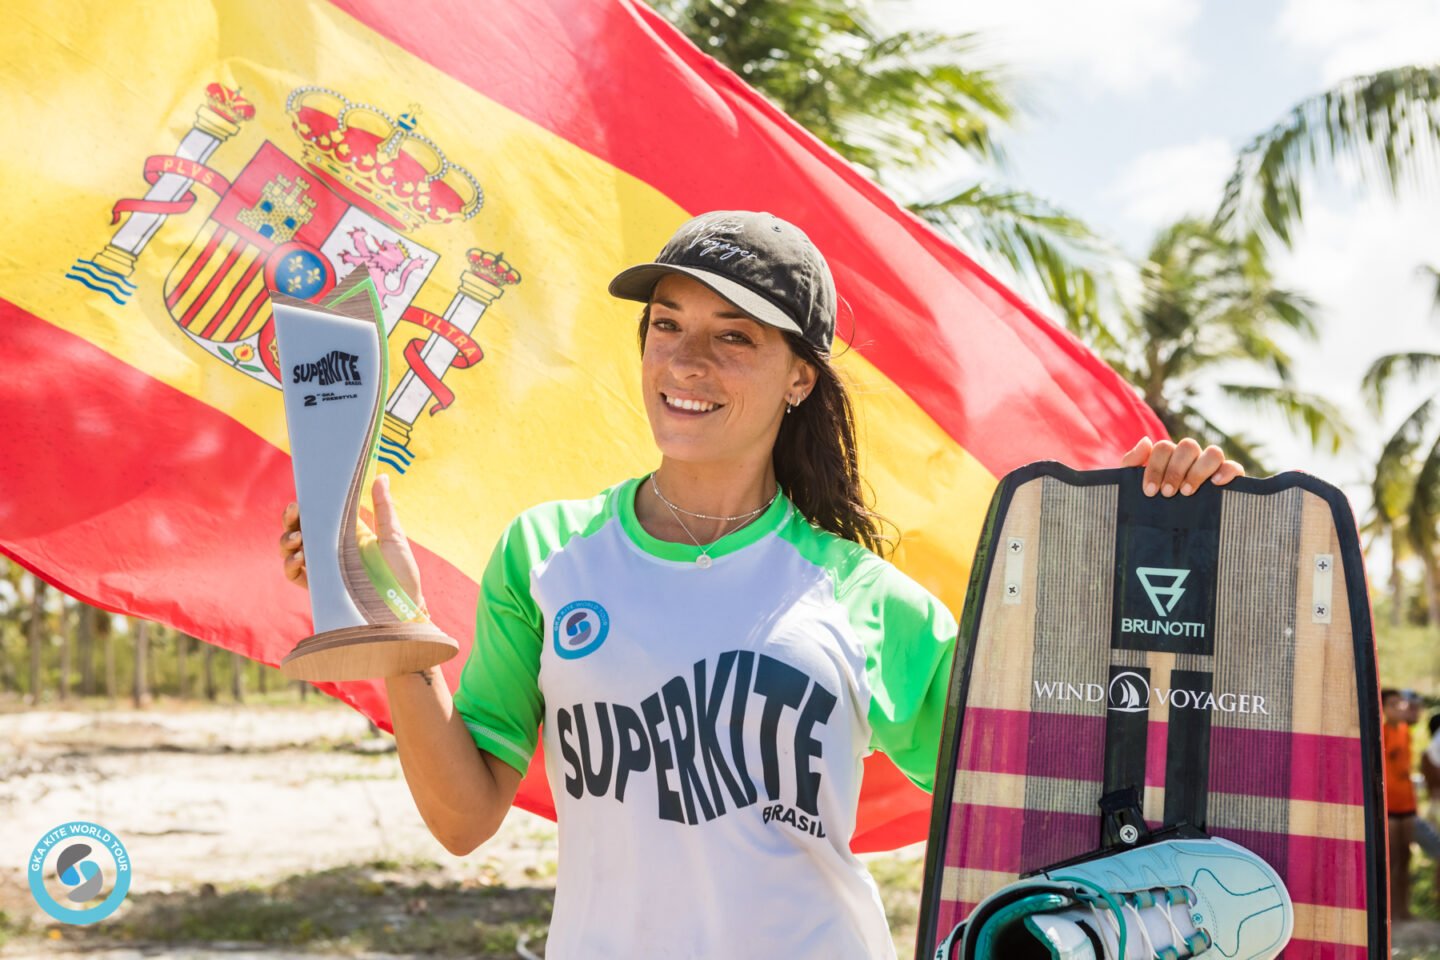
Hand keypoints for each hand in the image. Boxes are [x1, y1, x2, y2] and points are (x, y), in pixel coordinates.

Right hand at [278, 475, 425, 605]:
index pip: (320, 516)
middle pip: (300, 531)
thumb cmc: (402, 572)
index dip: (305, 507)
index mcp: (347, 533)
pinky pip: (296, 576)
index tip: (301, 499)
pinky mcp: (321, 588)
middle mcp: (332, 549)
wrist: (403, 607)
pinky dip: (290, 566)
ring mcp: (324, 569)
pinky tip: (297, 559)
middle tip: (293, 513)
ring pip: (293, 551)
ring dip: (287, 542)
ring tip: (297, 539)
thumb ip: (383, 507)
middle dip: (291, 521)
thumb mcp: (393, 535)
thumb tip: (381, 476)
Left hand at [1121, 437, 1243, 496]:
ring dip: (1198, 471)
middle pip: (1188, 446)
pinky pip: (1234, 467)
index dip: (1155, 467)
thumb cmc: (1150, 503)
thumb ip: (1132, 462)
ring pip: (1213, 453)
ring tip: (1187, 492)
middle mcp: (1191, 458)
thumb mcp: (1134, 485)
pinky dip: (1227, 471)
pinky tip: (1215, 484)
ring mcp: (1211, 467)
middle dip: (1176, 470)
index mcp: (1169, 456)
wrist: (1164, 533)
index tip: (1149, 491)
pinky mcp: (1229, 479)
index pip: (1164, 448)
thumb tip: (1146, 441)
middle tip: (1168, 493)